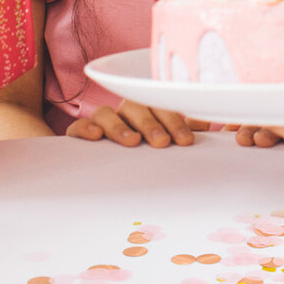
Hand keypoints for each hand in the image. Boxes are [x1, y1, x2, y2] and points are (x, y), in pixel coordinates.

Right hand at [67, 99, 208, 146]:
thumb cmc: (150, 154)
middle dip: (150, 124)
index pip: (160, 107)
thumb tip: (205, 121)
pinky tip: (95, 136)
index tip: (186, 141)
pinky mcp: (80, 135)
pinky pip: (78, 126)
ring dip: (119, 126)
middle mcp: (124, 113)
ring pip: (106, 113)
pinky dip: (85, 127)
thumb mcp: (170, 144)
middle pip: (134, 107)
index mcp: (149, 111)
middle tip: (162, 143)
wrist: (112, 176)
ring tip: (132, 142)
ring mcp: (101, 123)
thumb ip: (185, 133)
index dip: (174, 121)